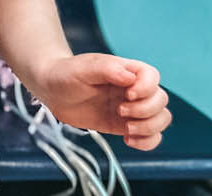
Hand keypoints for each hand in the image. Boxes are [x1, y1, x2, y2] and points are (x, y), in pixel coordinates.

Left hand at [34, 54, 170, 149]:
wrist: (51, 90)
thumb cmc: (66, 73)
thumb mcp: (83, 68)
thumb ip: (107, 70)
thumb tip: (130, 77)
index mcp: (126, 70)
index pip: (153, 76)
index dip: (147, 88)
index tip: (128, 94)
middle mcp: (133, 89)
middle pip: (161, 100)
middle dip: (145, 110)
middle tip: (120, 110)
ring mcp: (131, 108)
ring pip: (161, 120)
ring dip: (149, 128)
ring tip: (126, 128)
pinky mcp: (124, 125)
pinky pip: (150, 137)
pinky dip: (147, 142)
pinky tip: (128, 139)